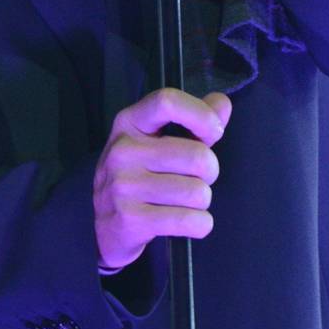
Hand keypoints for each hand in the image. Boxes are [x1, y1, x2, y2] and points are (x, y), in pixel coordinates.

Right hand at [92, 87, 232, 273]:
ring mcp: (123, 186)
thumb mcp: (157, 141)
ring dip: (202, 202)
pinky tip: (188, 222)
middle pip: (197, 156)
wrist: (106, 226)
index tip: (214, 133)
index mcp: (129, 123)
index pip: (168, 102)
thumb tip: (223, 104)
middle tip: (196, 179)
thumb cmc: (140, 176)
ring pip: (198, 192)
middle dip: (210, 172)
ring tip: (185, 203)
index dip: (202, 116)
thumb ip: (193, 120)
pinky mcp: (130, 220)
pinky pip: (190, 221)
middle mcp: (122, 151)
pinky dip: (201, 225)